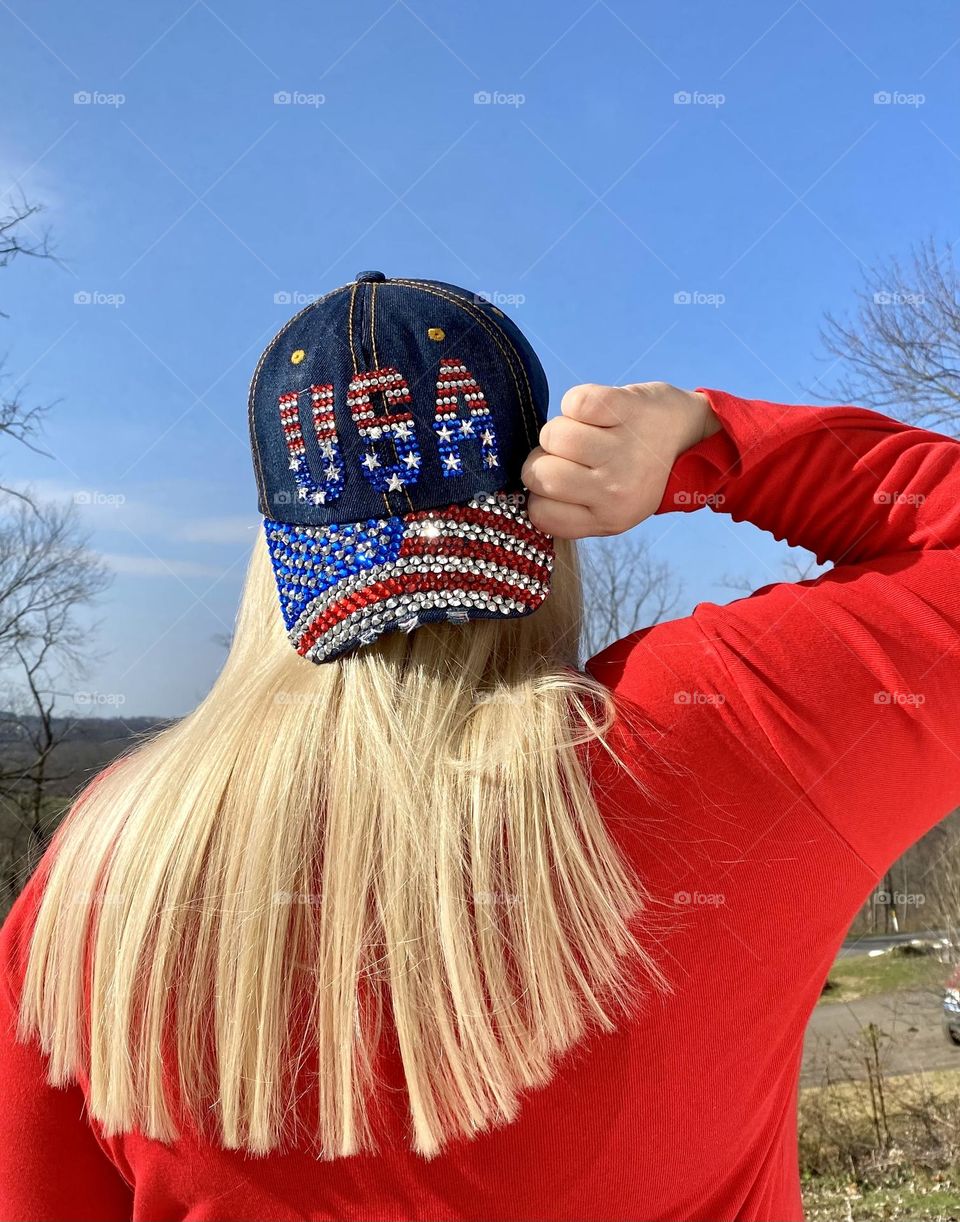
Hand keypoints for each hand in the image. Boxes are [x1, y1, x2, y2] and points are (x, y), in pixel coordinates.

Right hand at [521, 381, 720, 539]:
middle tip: (574, 454)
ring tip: (590, 431)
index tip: (560, 481)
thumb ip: (572, 509)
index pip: (539, 513)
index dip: (540, 493)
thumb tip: (524, 488)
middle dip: (545, 457)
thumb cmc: (639, 472)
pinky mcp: (625, 408)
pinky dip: (579, 402)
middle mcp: (615, 489)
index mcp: (608, 519)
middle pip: (539, 473)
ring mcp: (622, 448)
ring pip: (552, 435)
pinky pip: (572, 402)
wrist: (692, 437)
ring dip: (563, 428)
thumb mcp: (611, 509)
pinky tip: (601, 412)